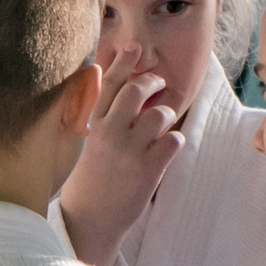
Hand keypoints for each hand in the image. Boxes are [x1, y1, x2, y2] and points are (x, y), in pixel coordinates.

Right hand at [58, 46, 183, 265]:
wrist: (90, 219)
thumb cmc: (91, 179)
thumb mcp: (90, 143)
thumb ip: (102, 115)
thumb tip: (105, 78)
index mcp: (94, 126)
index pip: (109, 85)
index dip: (124, 62)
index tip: (135, 46)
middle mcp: (110, 134)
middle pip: (137, 91)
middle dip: (153, 82)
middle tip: (160, 85)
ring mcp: (129, 151)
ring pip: (160, 114)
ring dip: (168, 114)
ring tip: (163, 126)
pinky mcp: (147, 170)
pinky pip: (173, 141)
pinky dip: (175, 141)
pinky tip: (167, 148)